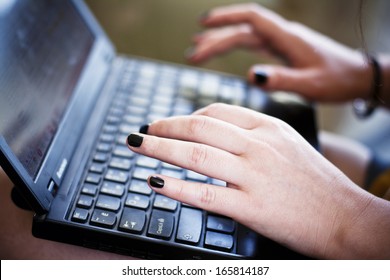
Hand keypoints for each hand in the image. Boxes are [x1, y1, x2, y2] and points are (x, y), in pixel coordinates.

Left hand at [127, 103, 383, 257]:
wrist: (346, 216)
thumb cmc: (317, 182)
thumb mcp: (287, 143)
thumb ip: (254, 133)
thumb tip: (215, 129)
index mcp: (268, 128)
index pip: (216, 113)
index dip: (185, 117)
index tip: (167, 123)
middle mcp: (259, 146)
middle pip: (199, 128)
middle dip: (163, 127)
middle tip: (142, 131)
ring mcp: (254, 175)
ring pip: (196, 155)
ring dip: (159, 148)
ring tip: (135, 146)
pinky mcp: (252, 206)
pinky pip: (206, 194)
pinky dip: (175, 186)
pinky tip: (154, 181)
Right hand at [188, 3, 371, 101]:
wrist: (358, 77)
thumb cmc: (338, 80)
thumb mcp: (311, 84)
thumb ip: (282, 80)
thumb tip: (253, 76)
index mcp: (287, 38)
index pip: (251, 19)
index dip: (226, 19)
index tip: (203, 25)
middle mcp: (282, 36)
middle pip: (242, 30)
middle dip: (215, 38)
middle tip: (192, 52)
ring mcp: (282, 43)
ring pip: (246, 37)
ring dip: (222, 42)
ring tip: (199, 50)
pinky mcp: (283, 51)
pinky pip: (253, 45)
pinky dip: (236, 47)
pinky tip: (226, 51)